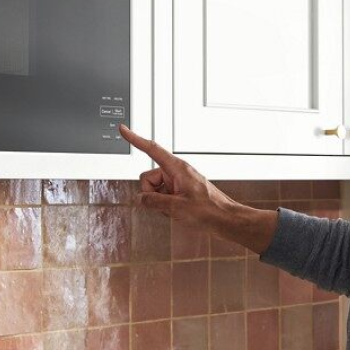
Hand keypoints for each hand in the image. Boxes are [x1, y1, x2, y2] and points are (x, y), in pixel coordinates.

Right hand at [118, 124, 278, 252]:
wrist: (226, 219)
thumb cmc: (210, 210)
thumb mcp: (177, 208)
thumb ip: (153, 202)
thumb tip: (139, 199)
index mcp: (177, 168)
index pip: (151, 149)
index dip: (135, 139)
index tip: (123, 130)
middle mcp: (176, 172)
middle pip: (148, 179)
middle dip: (151, 194)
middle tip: (167, 205)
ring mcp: (178, 182)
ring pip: (154, 190)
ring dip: (160, 203)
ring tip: (177, 211)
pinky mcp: (180, 191)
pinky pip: (163, 196)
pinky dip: (165, 206)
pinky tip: (178, 213)